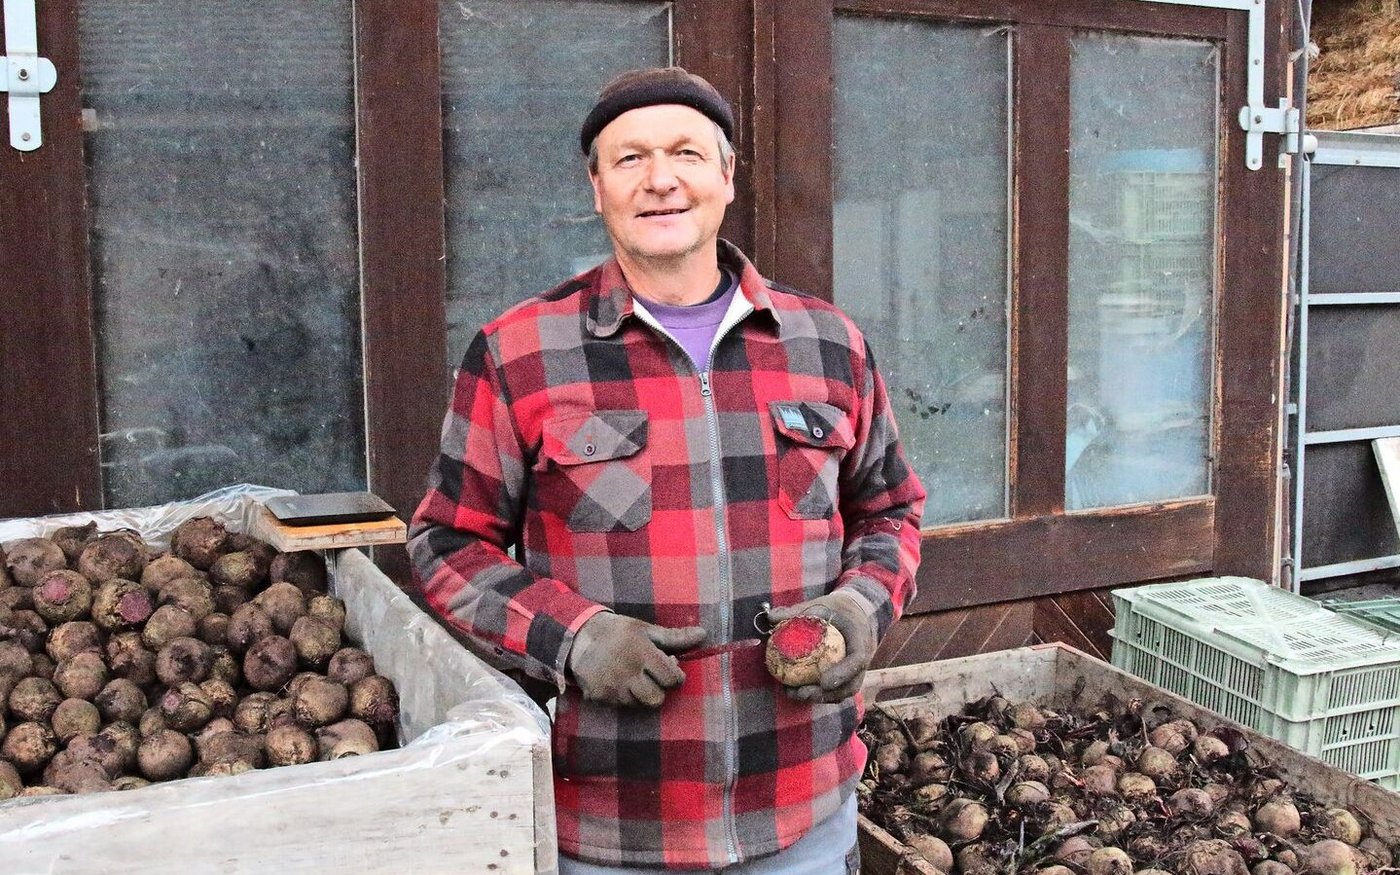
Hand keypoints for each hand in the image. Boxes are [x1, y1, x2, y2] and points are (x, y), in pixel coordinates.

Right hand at [567, 612, 707, 707]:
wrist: (578, 637)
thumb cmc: (618, 631)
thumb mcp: (646, 629)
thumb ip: (675, 637)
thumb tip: (703, 634)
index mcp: (642, 654)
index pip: (671, 679)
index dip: (675, 676)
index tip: (669, 666)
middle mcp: (627, 673)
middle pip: (656, 699)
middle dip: (659, 689)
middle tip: (652, 676)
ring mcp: (612, 688)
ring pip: (638, 705)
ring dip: (641, 694)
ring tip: (635, 678)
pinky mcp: (599, 697)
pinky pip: (620, 706)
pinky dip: (624, 697)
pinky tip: (620, 682)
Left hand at [766, 591, 873, 703]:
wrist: (856, 614)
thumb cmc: (837, 609)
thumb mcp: (820, 605)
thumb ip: (797, 611)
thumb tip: (770, 617)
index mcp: (860, 639)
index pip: (857, 660)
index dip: (842, 673)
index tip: (823, 682)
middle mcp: (862, 660)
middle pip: (851, 684)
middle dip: (828, 694)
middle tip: (803, 693)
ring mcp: (857, 671)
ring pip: (844, 692)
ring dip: (821, 698)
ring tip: (794, 694)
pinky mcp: (848, 678)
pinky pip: (837, 692)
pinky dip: (819, 695)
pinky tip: (796, 691)